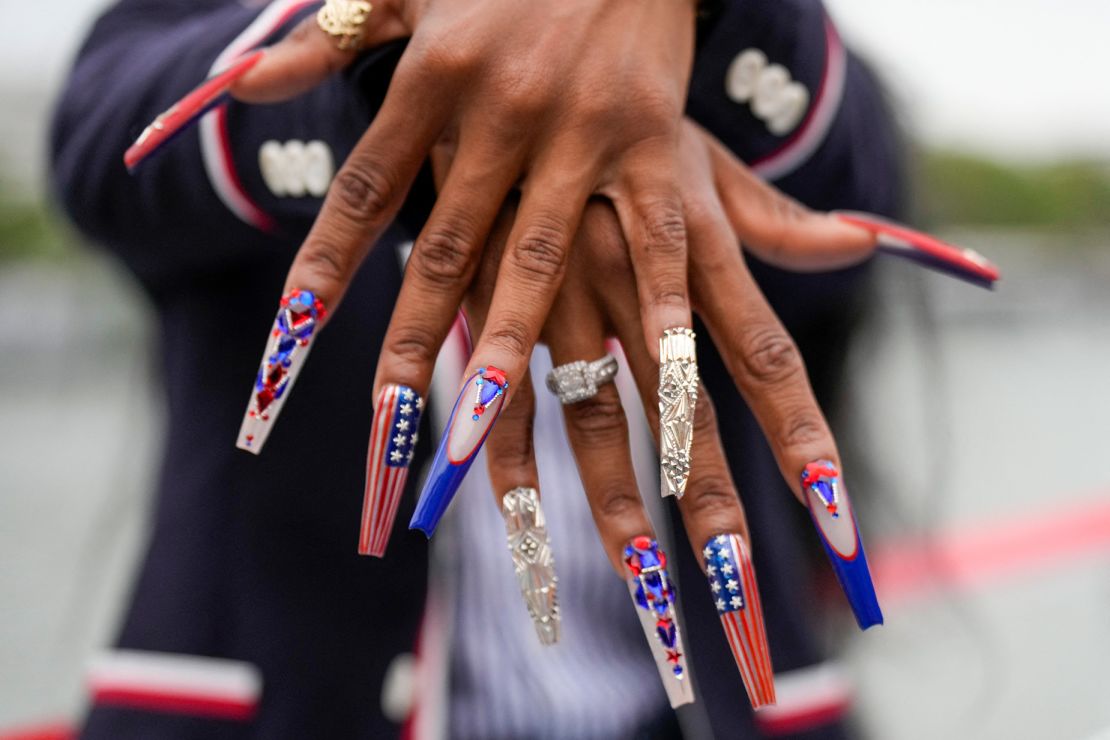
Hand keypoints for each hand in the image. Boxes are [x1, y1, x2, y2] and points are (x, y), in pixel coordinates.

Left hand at [233, 0, 705, 423]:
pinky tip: (648, 376)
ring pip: (537, 258)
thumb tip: (235, 87)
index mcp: (433, 73)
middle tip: (382, 423)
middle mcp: (502, 110)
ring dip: (506, 347)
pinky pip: (652, 242)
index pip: (365, 186)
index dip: (326, 265)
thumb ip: (324, 39)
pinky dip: (655, 311)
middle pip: (444, 244)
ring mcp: (582, 132)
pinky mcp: (655, 142)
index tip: (291, 338)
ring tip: (475, 427)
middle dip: (409, 337)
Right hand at [456, 145, 861, 708]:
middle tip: (741, 593)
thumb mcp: (700, 160)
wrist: (507, 73)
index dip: (802, 437)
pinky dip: (510, 466)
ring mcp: (559, 293)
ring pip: (594, 417)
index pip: (764, 357)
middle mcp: (634, 280)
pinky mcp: (490, 299)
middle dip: (713, 506)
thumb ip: (774, 218)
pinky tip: (523, 531)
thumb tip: (863, 244)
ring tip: (647, 584)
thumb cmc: (617, 128)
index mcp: (693, 248)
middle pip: (684, 414)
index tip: (837, 516)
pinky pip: (502, 399)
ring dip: (617, 507)